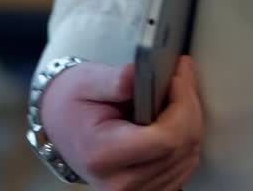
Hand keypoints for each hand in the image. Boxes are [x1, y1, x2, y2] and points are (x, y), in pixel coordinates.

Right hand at [40, 56, 202, 190]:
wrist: (62, 128)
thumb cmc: (74, 104)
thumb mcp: (88, 81)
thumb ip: (116, 79)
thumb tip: (137, 73)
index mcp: (103, 154)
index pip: (166, 139)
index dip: (183, 104)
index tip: (177, 76)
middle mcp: (120, 183)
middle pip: (181, 148)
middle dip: (189, 106)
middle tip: (180, 77)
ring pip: (188, 159)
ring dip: (190, 122)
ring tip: (175, 97)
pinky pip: (183, 171)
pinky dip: (185, 143)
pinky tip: (173, 121)